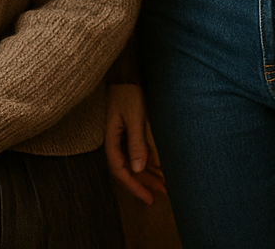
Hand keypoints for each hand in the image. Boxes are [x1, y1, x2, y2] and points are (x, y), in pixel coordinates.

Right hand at [105, 83, 165, 203]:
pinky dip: (148, 162)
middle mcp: (114, 142)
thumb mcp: (133, 118)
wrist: (126, 75)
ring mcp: (121, 138)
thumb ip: (136, 143)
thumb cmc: (127, 94)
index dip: (134, 187)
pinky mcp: (128, 133)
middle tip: (161, 194)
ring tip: (164, 184)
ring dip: (147, 174)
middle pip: (127, 170)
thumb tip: (138, 168)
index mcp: (111, 140)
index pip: (120, 171)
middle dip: (144, 183)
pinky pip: (137, 153)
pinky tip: (160, 168)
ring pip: (133, 163)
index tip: (148, 198)